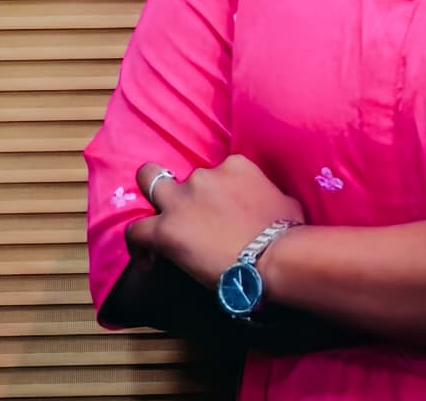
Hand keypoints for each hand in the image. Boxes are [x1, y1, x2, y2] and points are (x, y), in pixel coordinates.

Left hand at [127, 154, 304, 288]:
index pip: (217, 172)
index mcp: (235, 166)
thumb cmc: (287, 231)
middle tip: (184, 213)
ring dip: (157, 208)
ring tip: (161, 233)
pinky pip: (137, 231)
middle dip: (177, 188)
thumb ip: (267, 195)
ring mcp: (183, 199)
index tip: (217, 214)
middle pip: (182, 176)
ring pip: (151, 187)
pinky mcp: (166, 228)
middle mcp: (205, 175)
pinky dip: (139, 245)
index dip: (214, 194)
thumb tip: (269, 205)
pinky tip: (147, 260)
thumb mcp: (284, 201)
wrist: (272, 254)